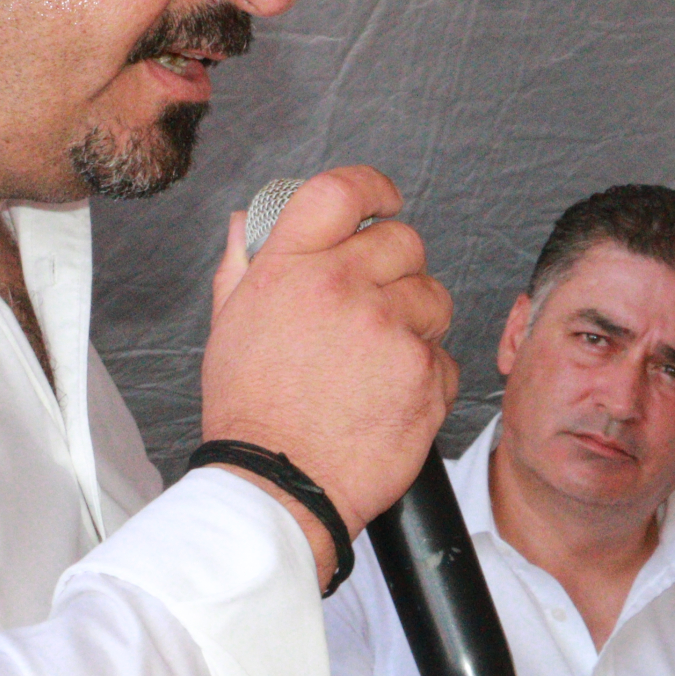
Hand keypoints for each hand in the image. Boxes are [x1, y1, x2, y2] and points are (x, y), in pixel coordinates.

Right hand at [201, 167, 456, 579]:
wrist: (279, 487)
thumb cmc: (251, 413)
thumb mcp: (229, 326)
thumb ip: (245, 264)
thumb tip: (253, 221)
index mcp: (290, 268)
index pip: (340, 190)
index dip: (371, 188)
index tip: (384, 199)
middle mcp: (340, 287)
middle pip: (403, 240)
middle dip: (396, 268)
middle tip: (375, 305)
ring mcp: (388, 328)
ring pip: (433, 295)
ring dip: (417, 320)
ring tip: (379, 359)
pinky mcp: (424, 372)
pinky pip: (445, 353)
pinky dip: (426, 373)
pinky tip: (390, 395)